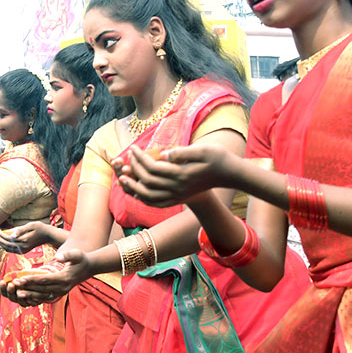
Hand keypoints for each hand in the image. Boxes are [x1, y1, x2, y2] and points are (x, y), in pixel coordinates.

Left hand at [0, 222, 50, 253]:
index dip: (1, 235)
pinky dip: (6, 246)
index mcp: (24, 240)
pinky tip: (3, 241)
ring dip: (1, 243)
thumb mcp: (31, 225)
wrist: (48, 235)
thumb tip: (11, 235)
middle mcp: (23, 247)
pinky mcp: (24, 251)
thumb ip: (20, 230)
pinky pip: (12, 250)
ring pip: (8, 249)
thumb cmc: (39, 227)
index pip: (8, 238)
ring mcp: (23, 250)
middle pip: (6, 244)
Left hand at [0, 248, 90, 305]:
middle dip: (27, 287)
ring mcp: (62, 292)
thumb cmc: (81, 259)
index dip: (31, 279)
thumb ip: (68, 255)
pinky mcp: (60, 294)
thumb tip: (57, 257)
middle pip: (41, 289)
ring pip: (43, 296)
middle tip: (14, 285)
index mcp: (65, 278)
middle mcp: (63, 288)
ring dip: (30, 295)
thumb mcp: (77, 254)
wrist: (90, 268)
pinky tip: (27, 297)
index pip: (44, 280)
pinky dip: (36, 299)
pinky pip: (46, 298)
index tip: (20, 278)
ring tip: (17, 293)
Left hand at [113, 144, 231, 206]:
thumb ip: (184, 152)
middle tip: (126, 158)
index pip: (153, 167)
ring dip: (133, 188)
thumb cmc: (217, 158)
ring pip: (149, 197)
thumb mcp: (204, 150)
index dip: (140, 158)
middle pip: (148, 181)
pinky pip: (157, 204)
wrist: (229, 174)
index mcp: (182, 174)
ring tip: (122, 179)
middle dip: (134, 169)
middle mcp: (178, 188)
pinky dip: (144, 199)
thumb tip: (165, 153)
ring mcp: (178, 195)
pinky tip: (136, 192)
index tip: (133, 148)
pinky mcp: (179, 199)